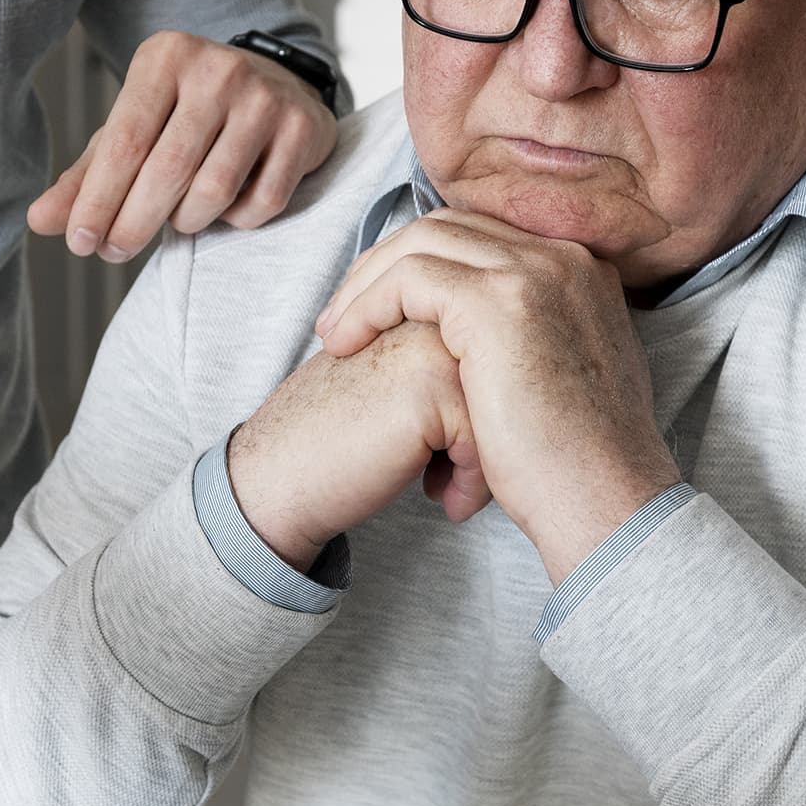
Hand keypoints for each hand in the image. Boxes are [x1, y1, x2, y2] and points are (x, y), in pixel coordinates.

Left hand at [28, 31, 336, 262]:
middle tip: (114, 252)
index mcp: (166, 57)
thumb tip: (40, 222)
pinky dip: (235, 221)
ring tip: (176, 220)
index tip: (79, 242)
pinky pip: (262, 202)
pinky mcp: (303, 129)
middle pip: (167, 169)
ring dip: (186, 222)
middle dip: (133, 223)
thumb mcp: (134, 129)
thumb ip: (87, 174)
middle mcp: (218, 69)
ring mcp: (266, 97)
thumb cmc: (188, 115)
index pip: (124, 141)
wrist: (276, 84)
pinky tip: (224, 208)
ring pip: (214, 190)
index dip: (98, 200)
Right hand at [226, 320, 484, 571]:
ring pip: (508, 410)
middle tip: (455, 475)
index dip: (483, 419)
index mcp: (428, 306)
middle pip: (509, 383)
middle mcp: (435, 314)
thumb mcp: (404, 387)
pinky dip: (473, 481)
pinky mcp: (435, 388)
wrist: (278, 472)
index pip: (501, 364)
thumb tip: (527, 401)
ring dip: (486, 462)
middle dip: (492, 438)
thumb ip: (456, 368)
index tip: (447, 454)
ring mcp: (436, 345)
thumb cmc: (336, 438)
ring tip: (446, 485)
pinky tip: (442, 499)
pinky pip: (493, 440)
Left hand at [311, 209, 680, 582]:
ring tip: (335, 334)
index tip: (383, 308)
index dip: (422, 264)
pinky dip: (367, 304)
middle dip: (385, 265)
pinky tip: (346, 343)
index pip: (481, 236)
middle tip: (345, 316)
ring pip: (422, 242)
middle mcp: (562, 258)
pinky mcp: (499, 300)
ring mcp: (534, 273)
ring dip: (366, 284)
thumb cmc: (580, 465)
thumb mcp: (567, 380)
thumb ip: (533, 341)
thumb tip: (482, 348)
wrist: (608, 500)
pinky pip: (408, 276)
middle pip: (448, 227)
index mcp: (580, 271)